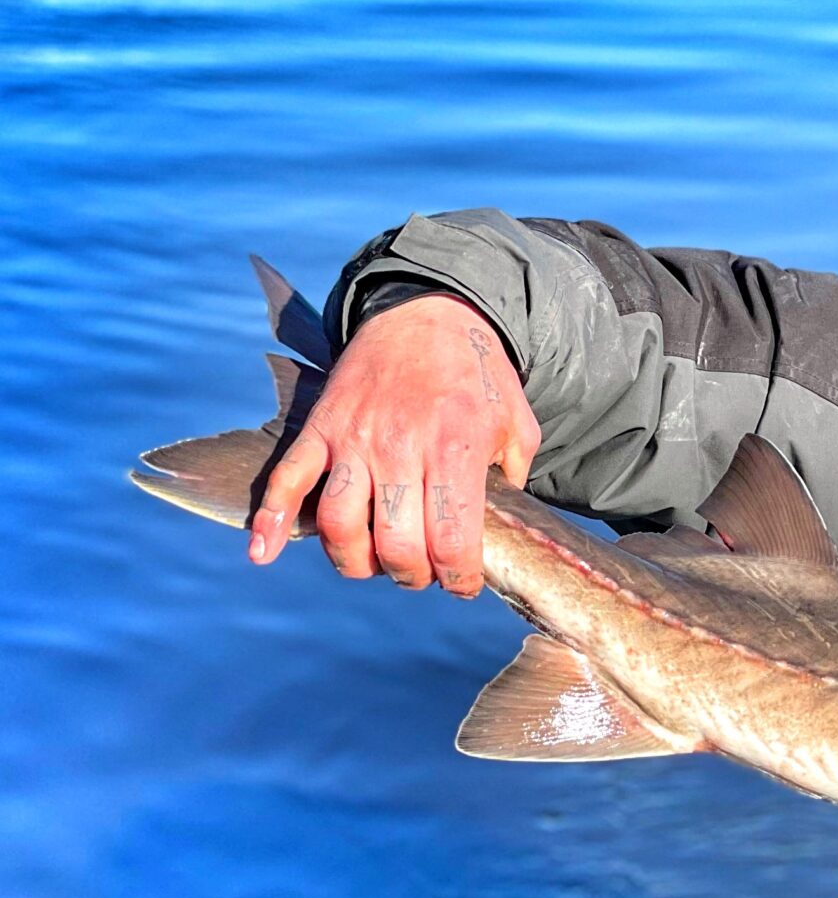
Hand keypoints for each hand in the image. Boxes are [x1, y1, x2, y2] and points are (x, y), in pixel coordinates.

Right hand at [247, 293, 538, 595]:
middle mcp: (400, 446)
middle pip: (394, 542)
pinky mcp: (320, 428)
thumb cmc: (478, 374)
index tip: (462, 584)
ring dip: (355, 561)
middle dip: (410, 575)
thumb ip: (512, 478)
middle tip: (421, 573)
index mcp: (454, 447)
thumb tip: (498, 528)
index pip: (451, 537)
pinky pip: (286, 479)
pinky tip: (261, 553)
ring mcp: (354, 438)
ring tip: (374, 564)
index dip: (458, 577)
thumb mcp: (517, 423)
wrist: (429, 313)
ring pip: (340, 523)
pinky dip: (269, 519)